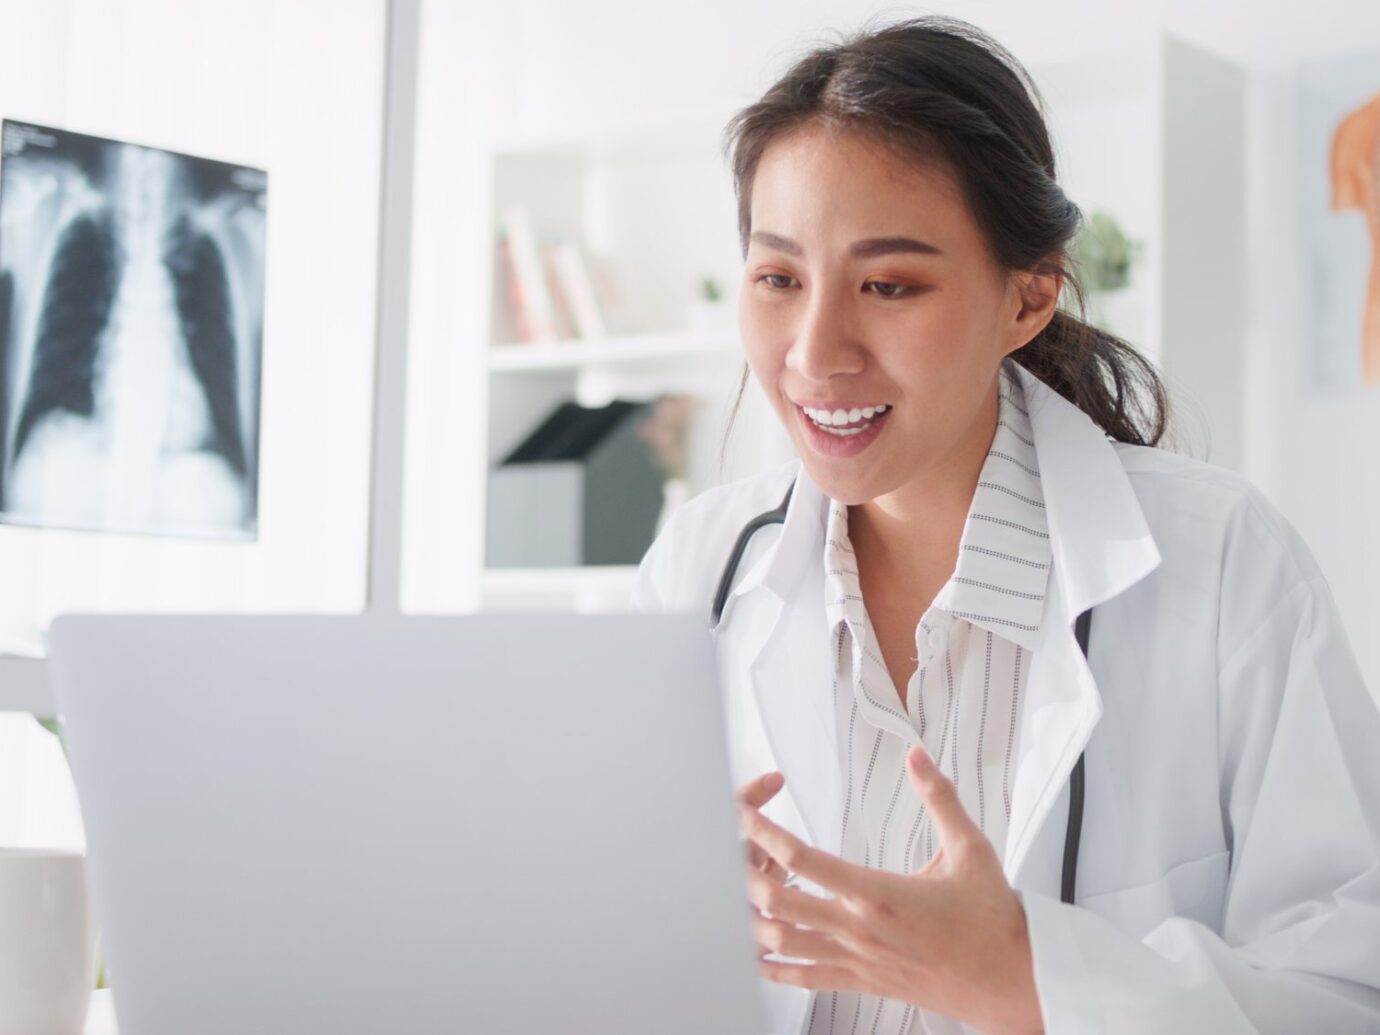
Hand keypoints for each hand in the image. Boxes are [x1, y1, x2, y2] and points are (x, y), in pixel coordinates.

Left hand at [738, 746, 1043, 1034]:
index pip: (802, 859)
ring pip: (782, 943)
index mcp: (877, 893)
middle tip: (734, 849)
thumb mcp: (971, 849)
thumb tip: (918, 756)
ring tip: (737, 893)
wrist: (1011, 981)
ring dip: (751, 919)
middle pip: (776, 903)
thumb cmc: (993, 919)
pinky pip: (804, 978)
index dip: (764, 833)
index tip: (745, 813)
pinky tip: (755, 955)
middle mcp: (858, 929)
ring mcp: (856, 960)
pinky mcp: (861, 982)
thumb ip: (940, 798)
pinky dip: (772, 967)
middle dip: (745, 875)